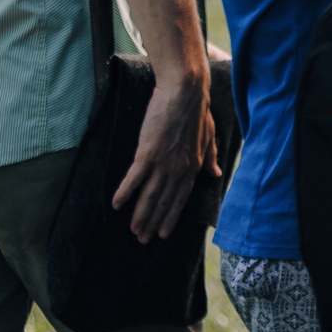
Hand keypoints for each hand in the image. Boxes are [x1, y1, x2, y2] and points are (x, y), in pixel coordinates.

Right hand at [112, 67, 216, 242]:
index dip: (171, 217)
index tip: (164, 234)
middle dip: (153, 223)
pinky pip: (133, 179)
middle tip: (143, 240)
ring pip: (149, 196)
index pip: (181, 198)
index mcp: (193, 166)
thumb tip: (215, 174)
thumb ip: (210, 157)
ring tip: (133, 230)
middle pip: (163, 202)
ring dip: (140, 215)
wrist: (185, 92)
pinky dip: (124, 193)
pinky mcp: (147, 154)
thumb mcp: (209, 136)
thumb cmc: (197, 111)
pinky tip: (116, 205)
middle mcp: (179, 169)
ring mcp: (163, 163)